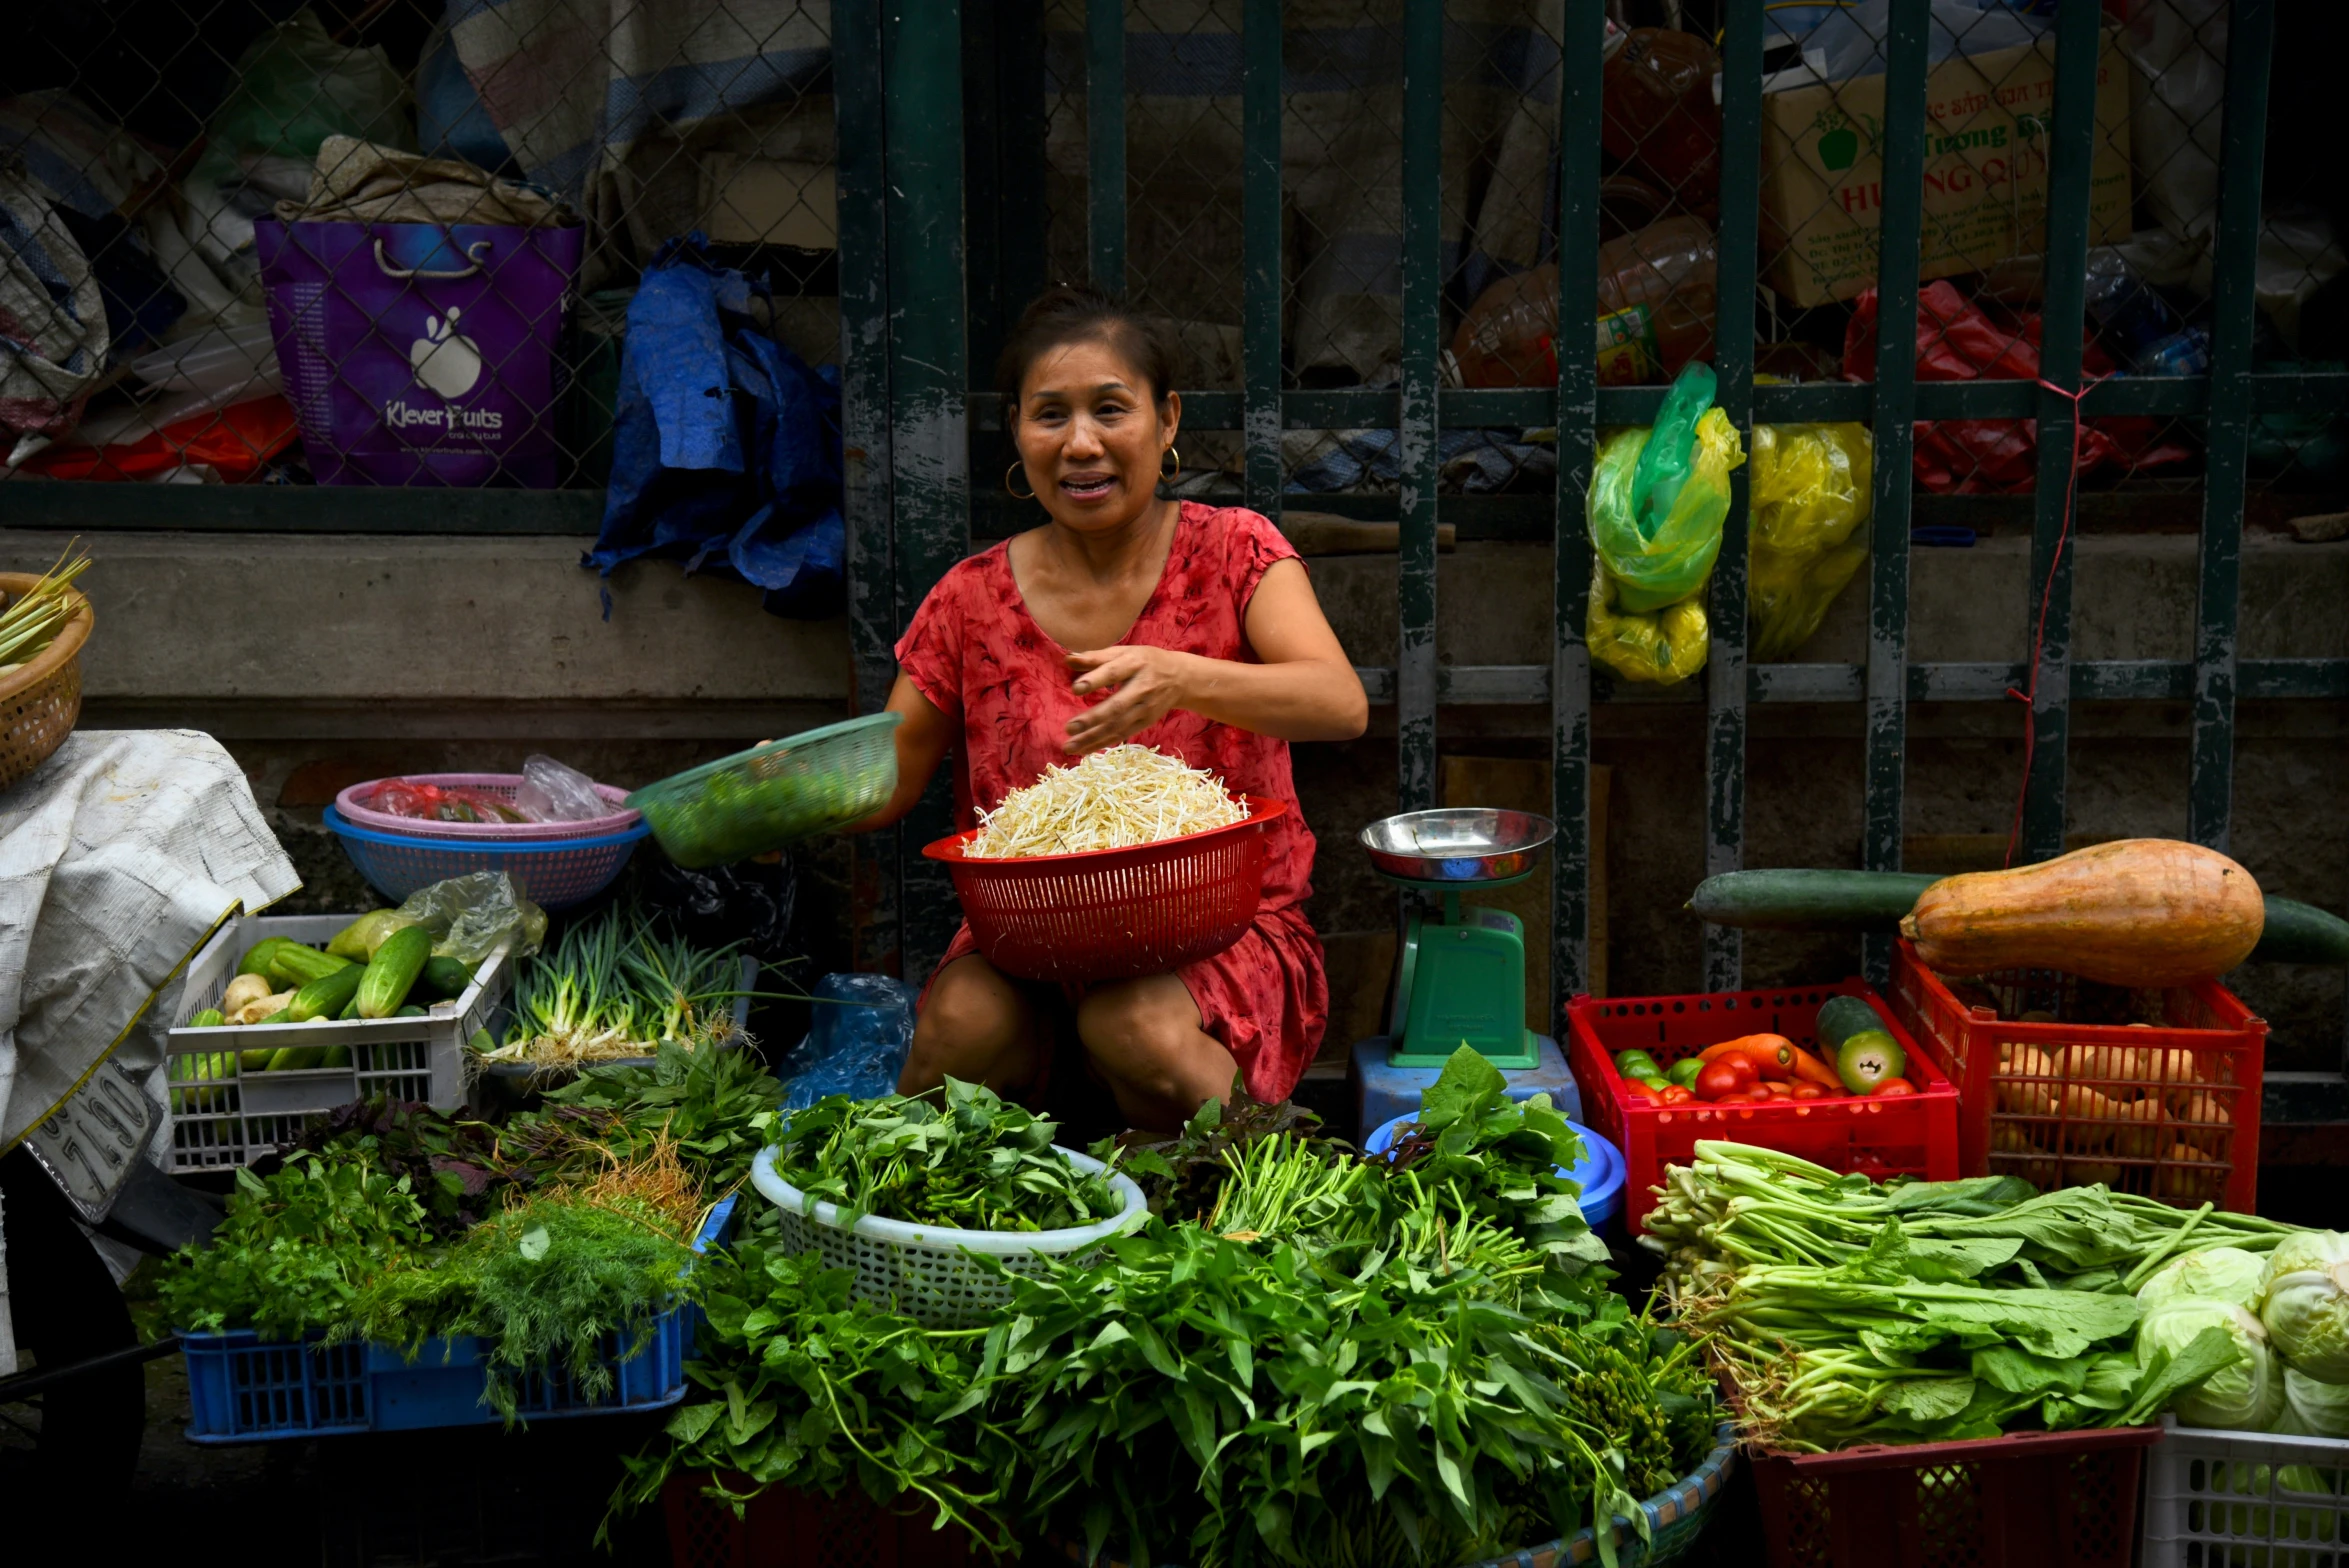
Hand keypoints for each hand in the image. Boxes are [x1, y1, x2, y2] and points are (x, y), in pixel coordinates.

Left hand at [1062, 645, 1196, 751]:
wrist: (1180, 678)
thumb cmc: (1145, 661)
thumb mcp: (1124, 652)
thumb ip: (1096, 657)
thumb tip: (1067, 658)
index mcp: (1135, 665)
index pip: (1114, 673)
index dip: (1096, 680)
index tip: (1076, 688)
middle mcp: (1142, 688)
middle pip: (1117, 706)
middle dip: (1092, 719)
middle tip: (1069, 727)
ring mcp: (1145, 709)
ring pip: (1118, 726)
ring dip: (1093, 738)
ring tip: (1070, 746)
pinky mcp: (1145, 723)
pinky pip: (1121, 735)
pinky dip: (1102, 744)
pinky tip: (1084, 751)